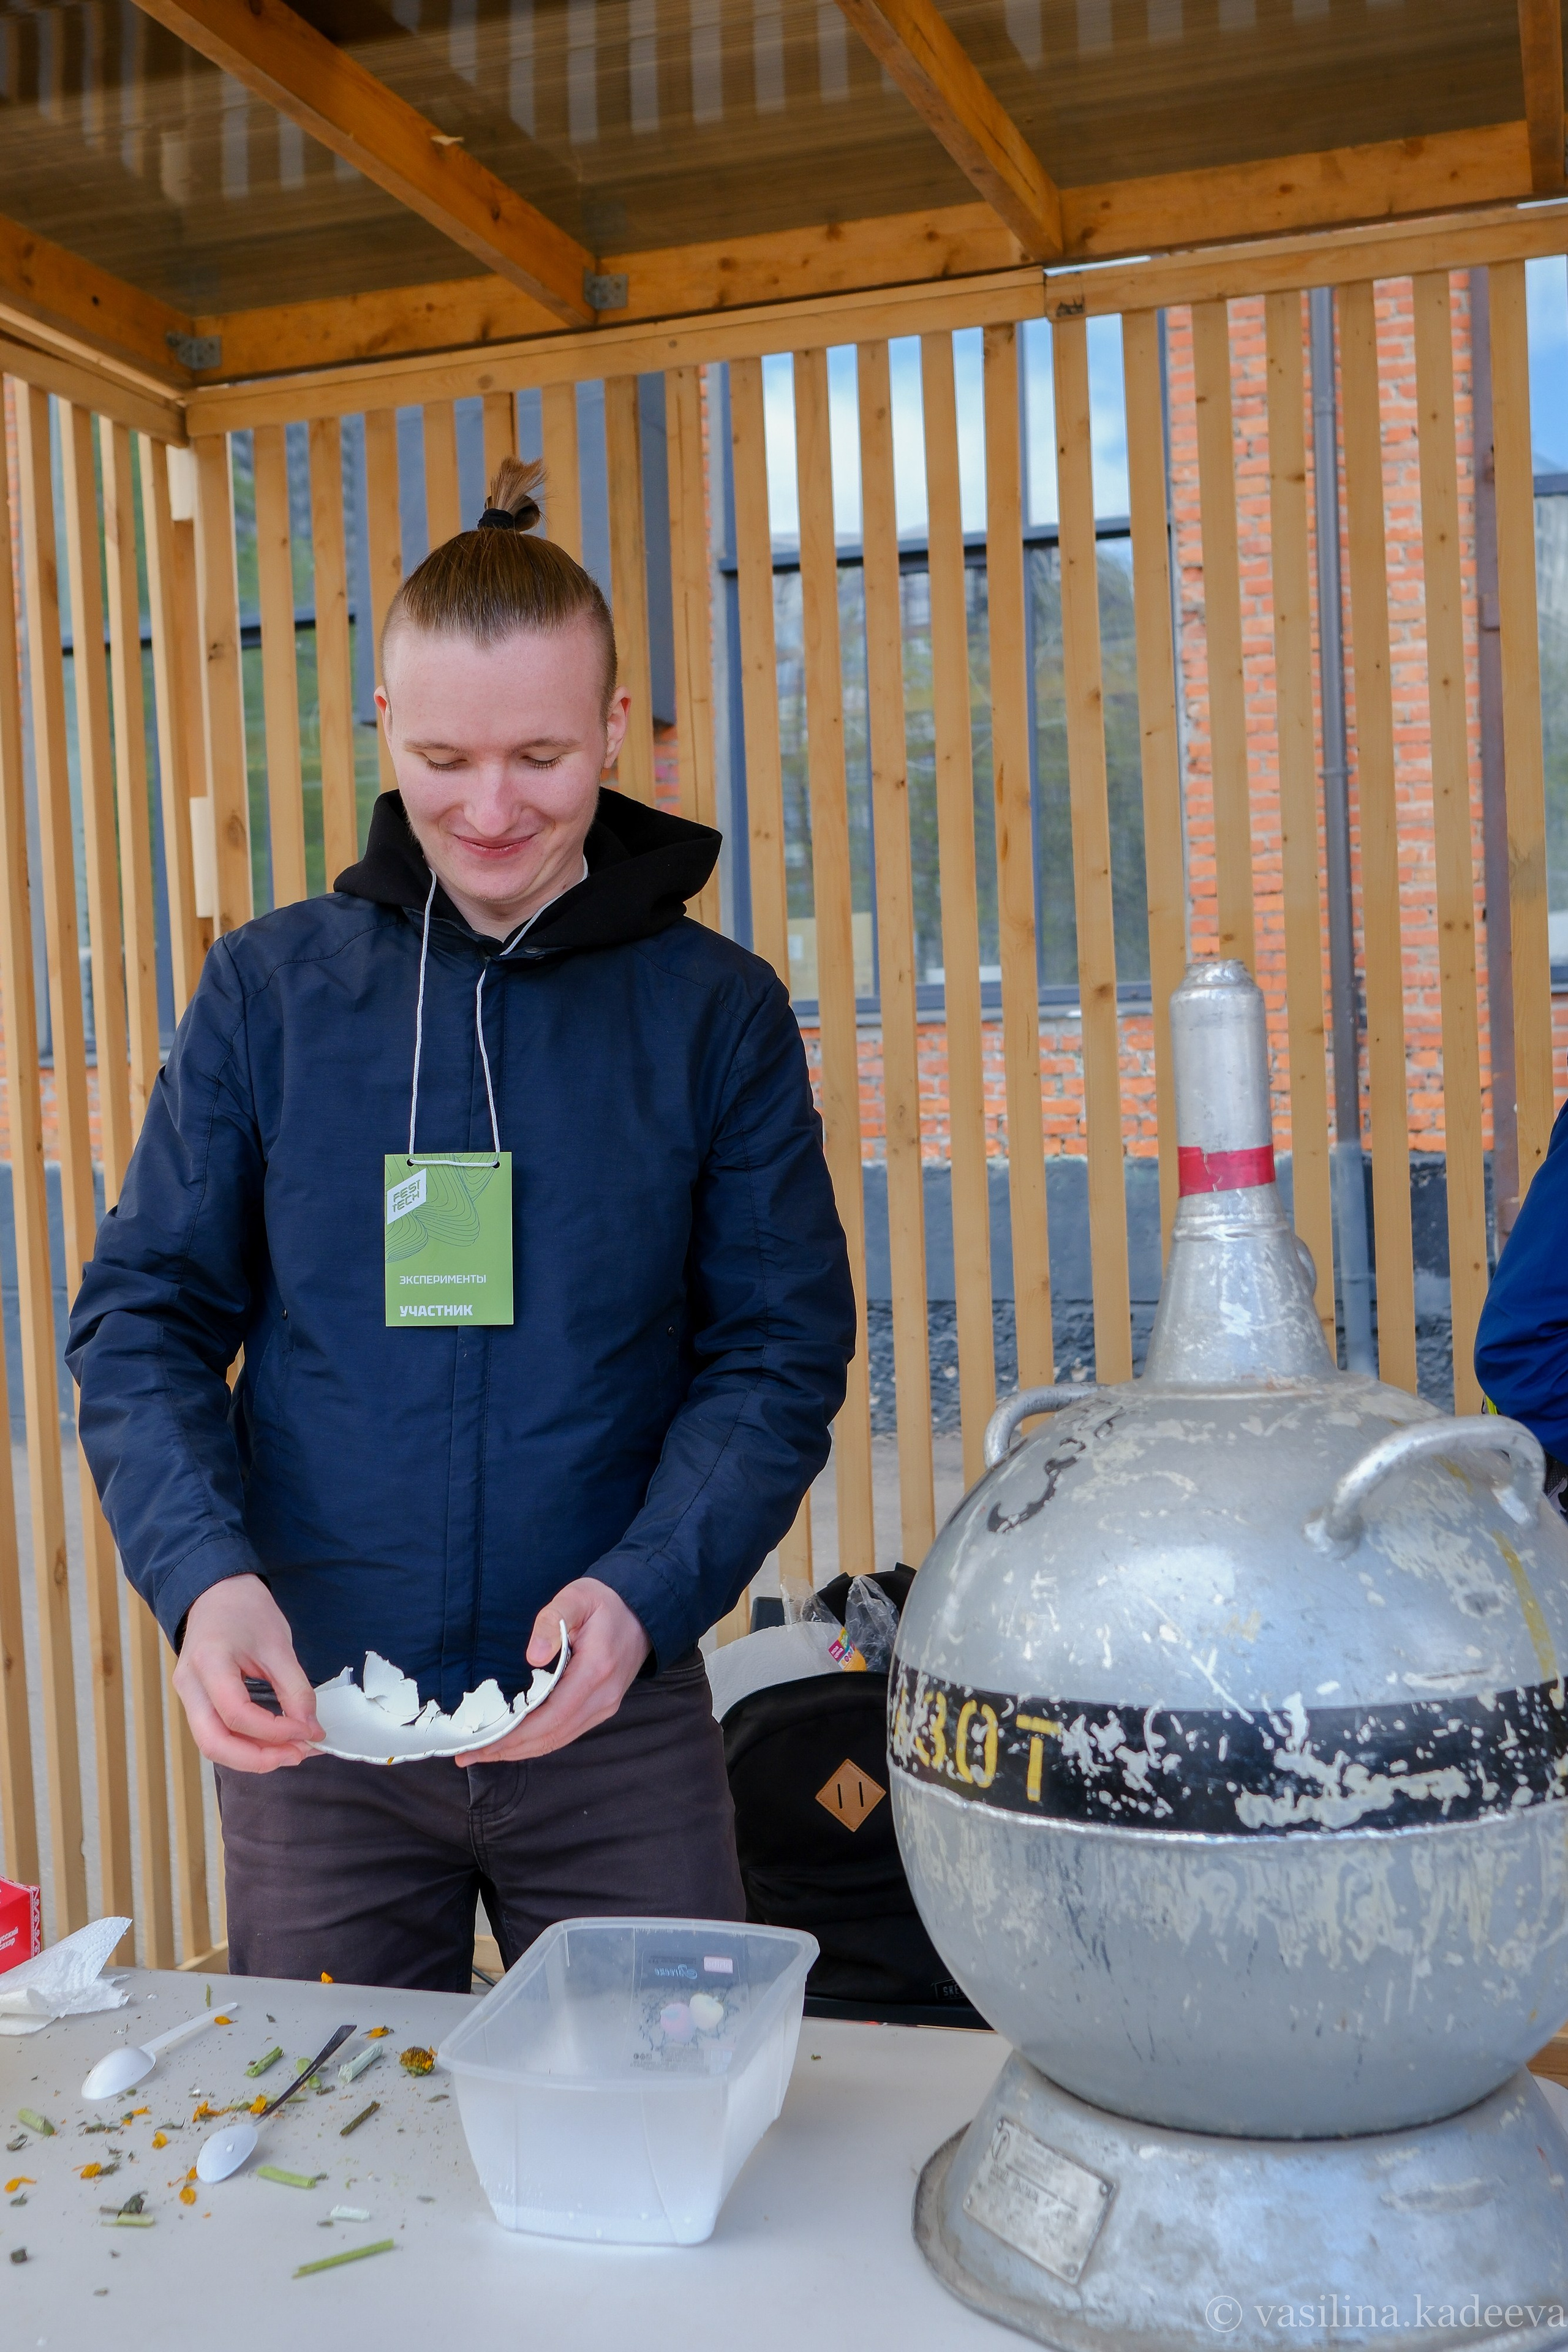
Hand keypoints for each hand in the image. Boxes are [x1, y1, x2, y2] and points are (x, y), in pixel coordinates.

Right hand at [173, 1574, 323, 1771]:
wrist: (218, 1593)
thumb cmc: (247, 1611)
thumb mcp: (278, 1645)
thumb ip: (295, 1689)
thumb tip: (311, 1729)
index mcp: (209, 1661)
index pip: (237, 1713)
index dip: (275, 1731)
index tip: (309, 1730)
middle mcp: (189, 1684)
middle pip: (213, 1743)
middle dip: (258, 1758)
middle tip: (298, 1754)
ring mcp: (187, 1695)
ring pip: (212, 1745)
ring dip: (251, 1757)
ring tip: (291, 1752)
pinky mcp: (195, 1701)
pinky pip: (215, 1734)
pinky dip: (244, 1745)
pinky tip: (273, 1744)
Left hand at [454, 1578, 650, 1765]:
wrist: (643, 1610)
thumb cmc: (605, 1602)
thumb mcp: (576, 1597)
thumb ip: (552, 1621)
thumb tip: (533, 1656)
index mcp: (596, 1671)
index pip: (551, 1716)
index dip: (515, 1734)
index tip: (482, 1741)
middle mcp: (603, 1698)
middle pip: (551, 1736)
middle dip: (508, 1749)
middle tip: (468, 1755)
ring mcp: (604, 1706)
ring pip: (558, 1740)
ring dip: (519, 1751)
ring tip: (483, 1753)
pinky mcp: (602, 1707)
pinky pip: (566, 1733)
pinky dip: (537, 1742)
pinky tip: (514, 1743)